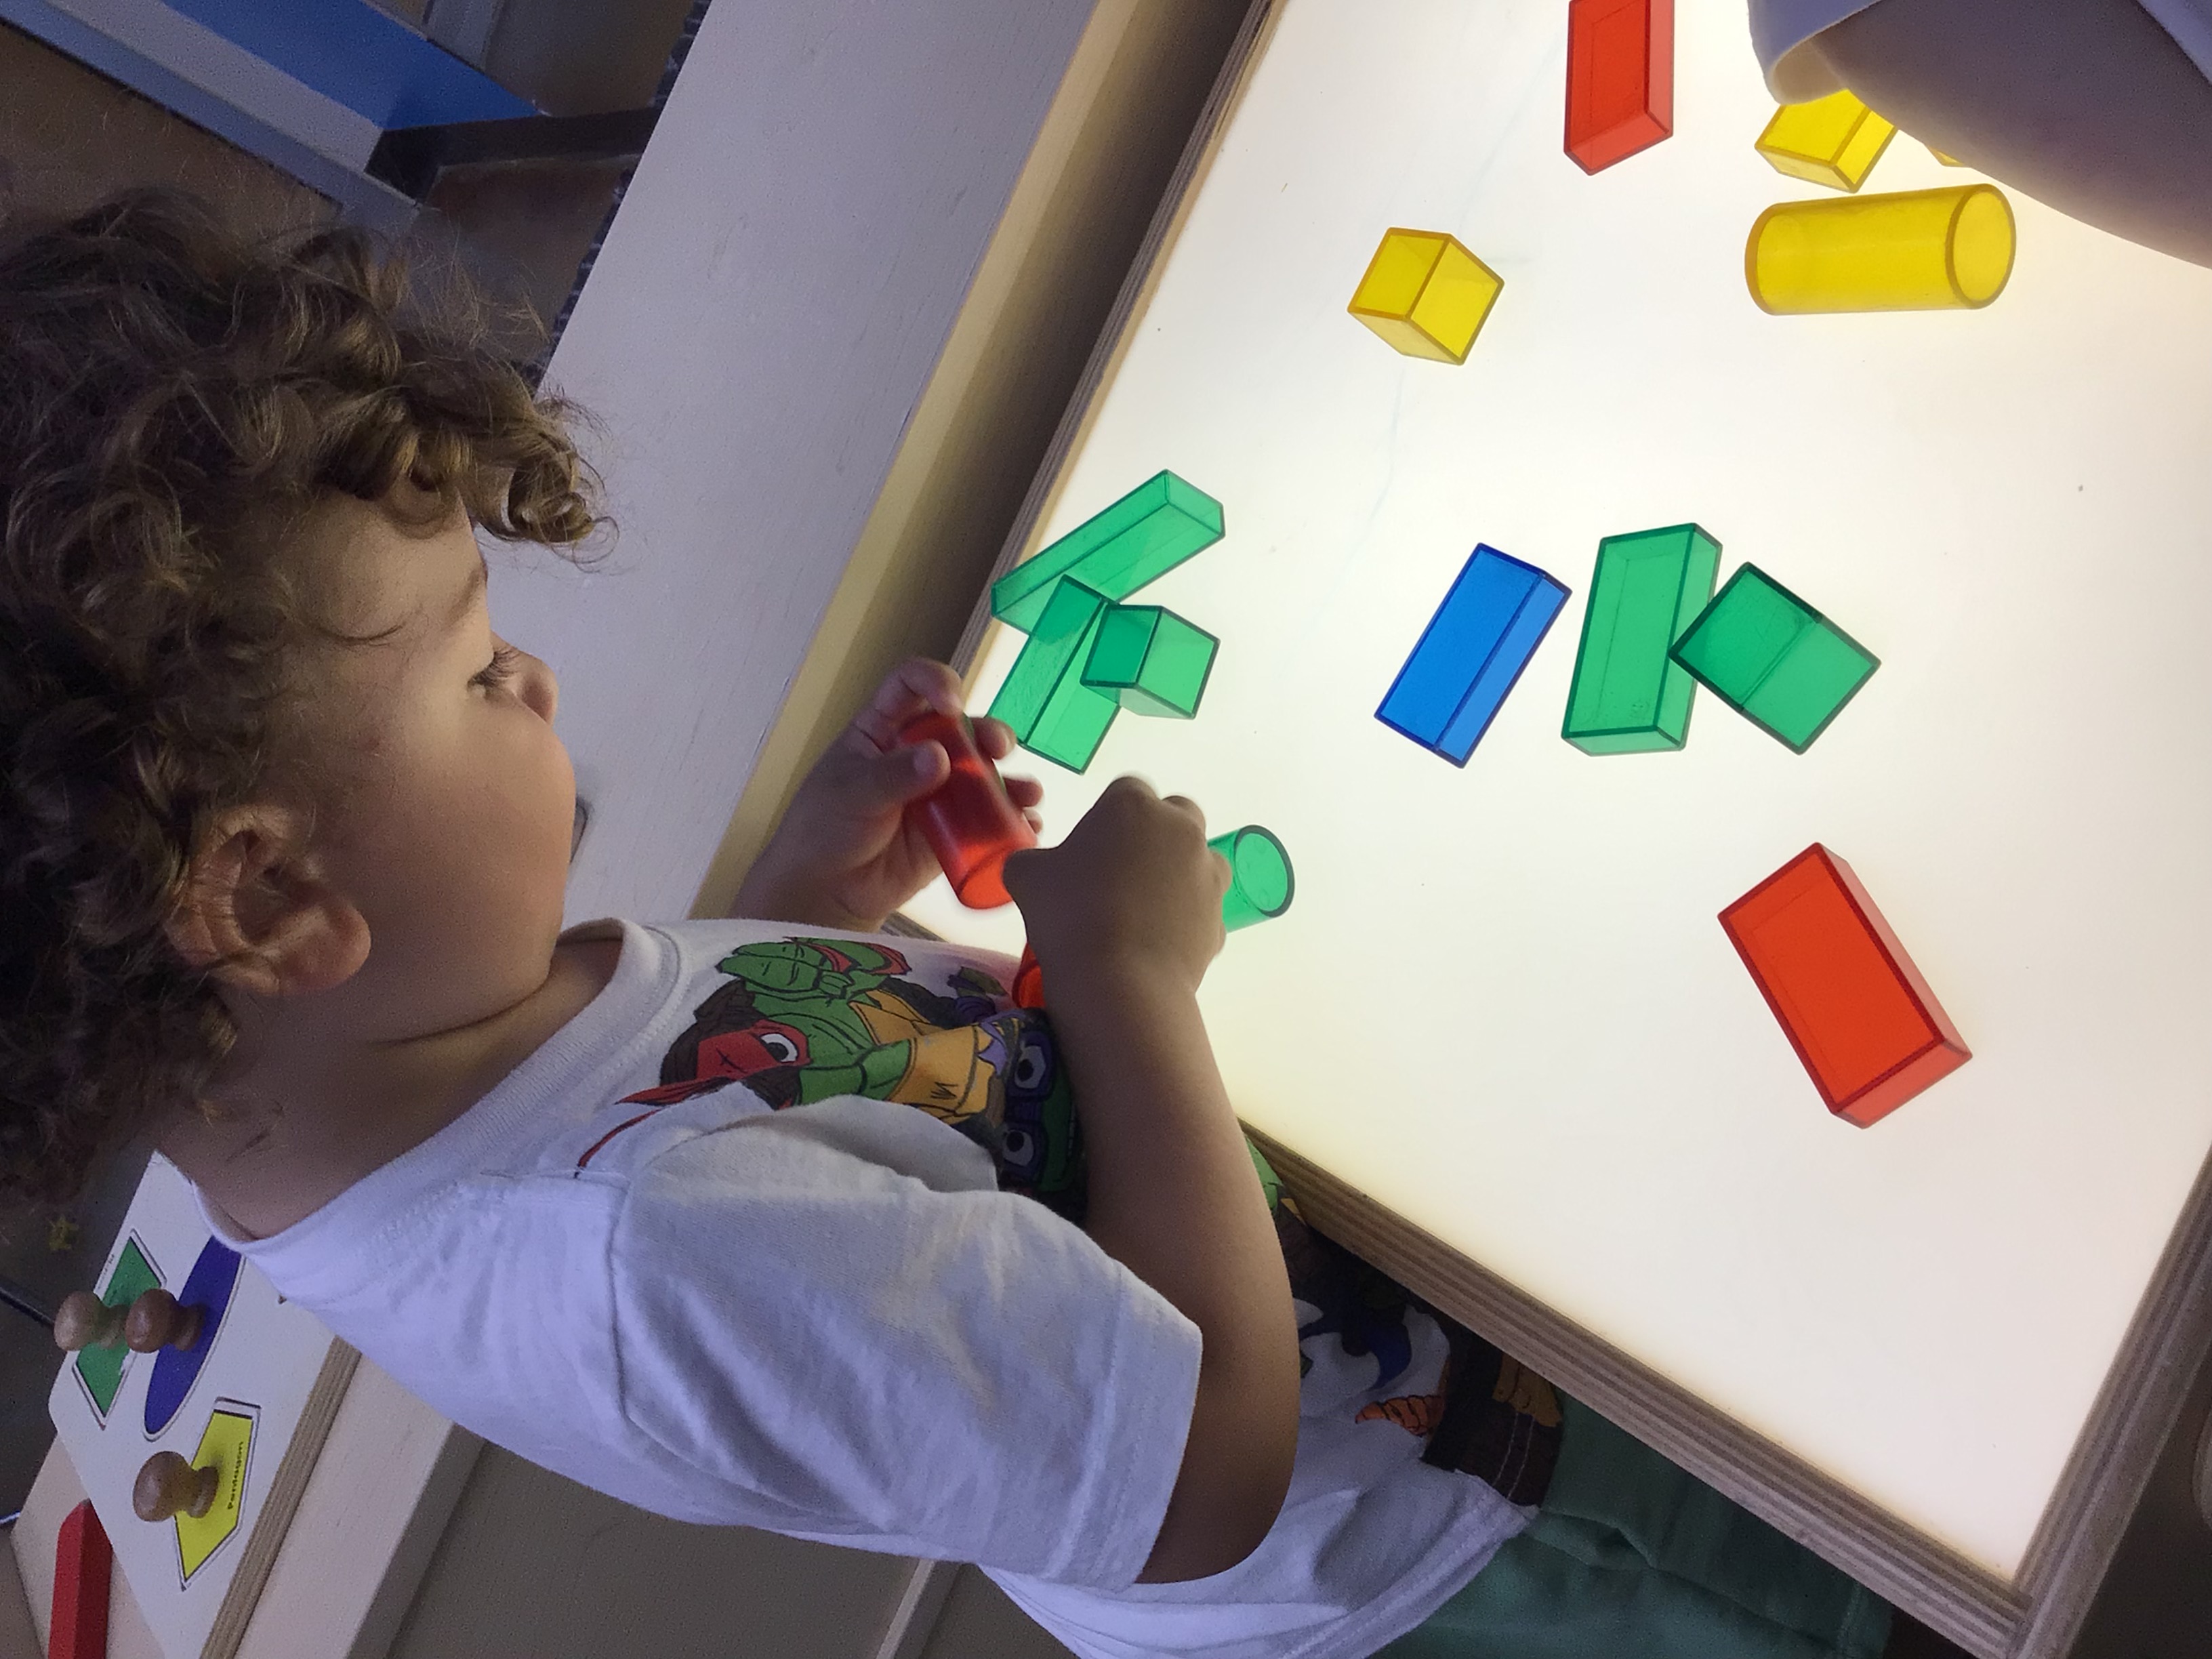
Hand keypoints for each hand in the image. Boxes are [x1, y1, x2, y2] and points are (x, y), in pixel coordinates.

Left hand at [731, 659, 1043, 930]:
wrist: (826, 891)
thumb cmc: (824, 829)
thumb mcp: (851, 794)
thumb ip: (894, 776)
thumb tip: (940, 758)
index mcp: (883, 728)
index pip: (911, 685)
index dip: (935, 682)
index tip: (952, 703)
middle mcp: (917, 753)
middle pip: (963, 729)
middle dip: (988, 734)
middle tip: (999, 749)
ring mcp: (940, 792)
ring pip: (985, 774)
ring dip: (1012, 780)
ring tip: (1028, 794)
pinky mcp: (955, 830)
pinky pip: (991, 820)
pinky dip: (1014, 822)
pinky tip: (1028, 828)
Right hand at [1002, 777, 1228, 997]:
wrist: (1118, 983)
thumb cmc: (1068, 916)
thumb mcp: (1026, 877)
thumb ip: (1032, 860)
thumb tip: (1040, 869)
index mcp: (1133, 805)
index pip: (1126, 791)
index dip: (1108, 816)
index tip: (1092, 847)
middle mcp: (1180, 829)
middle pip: (1175, 814)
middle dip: (1154, 833)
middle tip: (1122, 869)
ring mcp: (1207, 873)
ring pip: (1199, 858)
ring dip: (1179, 870)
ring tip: (1145, 906)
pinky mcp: (1220, 917)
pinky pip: (1202, 907)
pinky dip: (1186, 917)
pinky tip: (1157, 940)